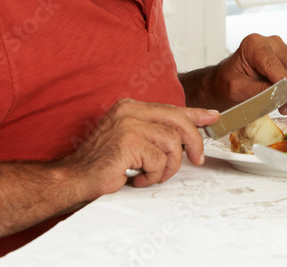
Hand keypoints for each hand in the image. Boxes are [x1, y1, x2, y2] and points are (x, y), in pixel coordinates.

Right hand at [60, 98, 219, 199]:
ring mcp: (128, 125)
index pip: (172, 108)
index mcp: (131, 107)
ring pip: (172, 144)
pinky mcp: (128, 143)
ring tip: (151, 175)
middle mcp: (130, 110)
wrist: (73, 179)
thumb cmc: (102, 163)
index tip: (212, 117)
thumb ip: (158, 132)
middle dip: (193, 142)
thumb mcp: (134, 141)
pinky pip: (159, 161)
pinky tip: (136, 178)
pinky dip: (152, 176)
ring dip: (167, 167)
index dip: (196, 114)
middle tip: (196, 159)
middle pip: (178, 121)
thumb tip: (190, 129)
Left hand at [208, 34, 286, 110]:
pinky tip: (284, 96)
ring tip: (283, 104)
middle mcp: (270, 42)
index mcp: (254, 45)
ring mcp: (280, 49)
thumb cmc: (226, 82)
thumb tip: (283, 94)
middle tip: (286, 107)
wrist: (222, 82)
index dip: (286, 83)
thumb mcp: (238, 89)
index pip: (275, 65)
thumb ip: (260, 91)